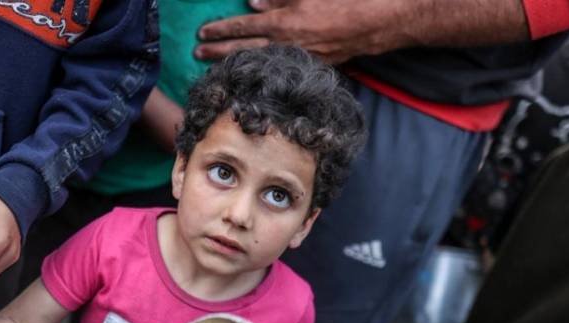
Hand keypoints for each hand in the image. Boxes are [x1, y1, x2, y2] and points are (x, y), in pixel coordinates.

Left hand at [195, 0, 402, 63]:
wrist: (371, 23)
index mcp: (283, 22)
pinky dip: (260, 68)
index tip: (202, 33)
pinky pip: (278, 67)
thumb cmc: (339, 1)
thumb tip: (252, 2)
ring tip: (213, 65)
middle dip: (218, 51)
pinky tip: (251, 70)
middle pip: (244, 49)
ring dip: (234, 62)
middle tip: (196, 55)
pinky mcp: (310, 66)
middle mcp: (286, 44)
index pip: (244, 26)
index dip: (221, 29)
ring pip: (258, 61)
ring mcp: (297, 58)